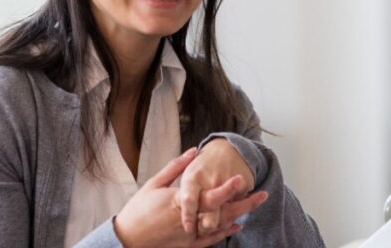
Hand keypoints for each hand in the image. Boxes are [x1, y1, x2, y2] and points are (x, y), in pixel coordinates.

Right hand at [113, 148, 265, 247]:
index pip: (208, 195)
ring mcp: (190, 235)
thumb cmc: (138, 210)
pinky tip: (237, 225)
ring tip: (254, 205)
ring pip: (220, 225)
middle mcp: (188, 219)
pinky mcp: (188, 245)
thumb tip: (192, 152)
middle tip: (263, 194)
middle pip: (222, 212)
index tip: (241, 178)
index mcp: (178, 202)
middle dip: (244, 203)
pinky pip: (211, 240)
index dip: (226, 188)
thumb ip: (175, 168)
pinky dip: (225, 232)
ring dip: (239, 215)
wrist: (128, 239)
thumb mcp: (153, 184)